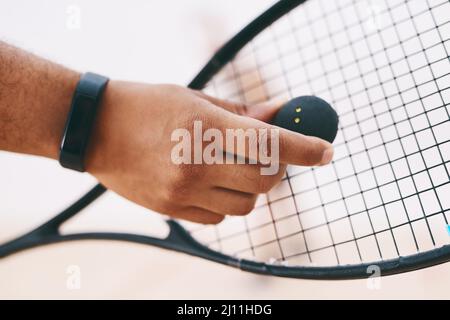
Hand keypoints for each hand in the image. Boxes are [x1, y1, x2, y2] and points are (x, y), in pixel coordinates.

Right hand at [86, 82, 333, 223]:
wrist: (96, 129)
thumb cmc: (148, 104)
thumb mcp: (196, 97)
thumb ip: (243, 112)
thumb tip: (281, 115)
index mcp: (205, 127)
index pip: (270, 142)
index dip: (306, 148)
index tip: (327, 151)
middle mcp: (196, 165)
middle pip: (265, 181)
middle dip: (278, 170)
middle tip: (272, 157)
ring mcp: (182, 192)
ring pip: (245, 205)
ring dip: (251, 188)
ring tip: (231, 167)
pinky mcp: (172, 211)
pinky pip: (219, 217)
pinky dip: (225, 202)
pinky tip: (208, 183)